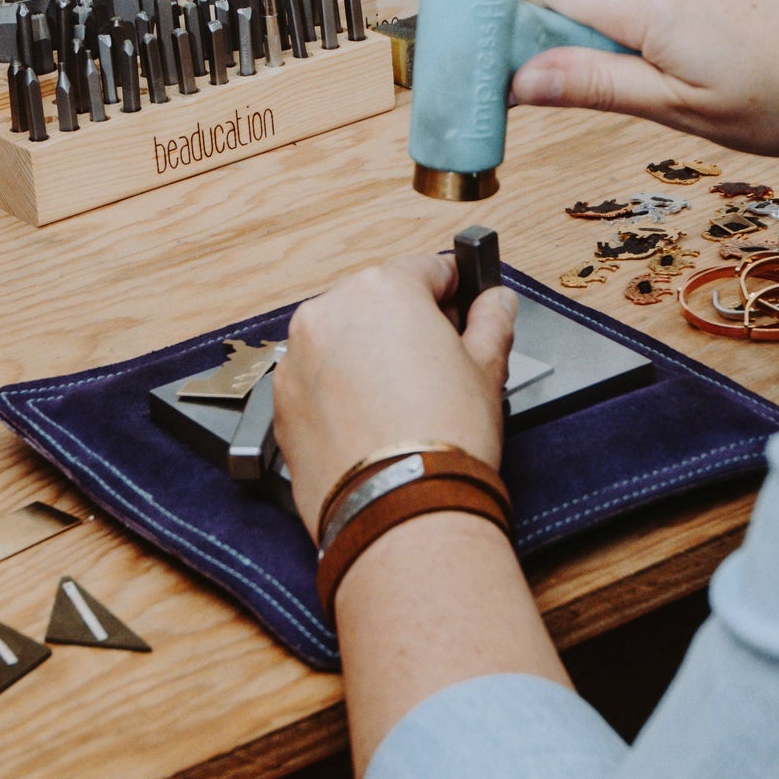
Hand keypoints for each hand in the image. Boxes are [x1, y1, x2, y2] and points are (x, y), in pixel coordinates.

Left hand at [272, 254, 517, 541]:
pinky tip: (373, 422)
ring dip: (369, 357)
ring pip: (343, 340)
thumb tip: (495, 303)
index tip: (464, 308)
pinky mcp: (282, 400)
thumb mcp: (487, 368)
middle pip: (379, 302)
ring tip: (404, 401)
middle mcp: (329, 312)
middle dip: (408, 326)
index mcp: (382, 289)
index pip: (428, 269)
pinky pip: (318, 379)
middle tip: (440, 366)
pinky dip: (340, 391)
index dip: (454, 291)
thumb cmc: (442, 440)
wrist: (401, 510)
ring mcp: (298, 357)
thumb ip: (492, 321)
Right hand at [512, 0, 778, 155]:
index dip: (511, 15)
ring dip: (621, 22)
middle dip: (571, 30)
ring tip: (674, 70)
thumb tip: (519, 80)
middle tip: (599, 83)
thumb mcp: (683, 112)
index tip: (502, 54)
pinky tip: (703, 45)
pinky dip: (659, 7)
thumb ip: (593, 85)